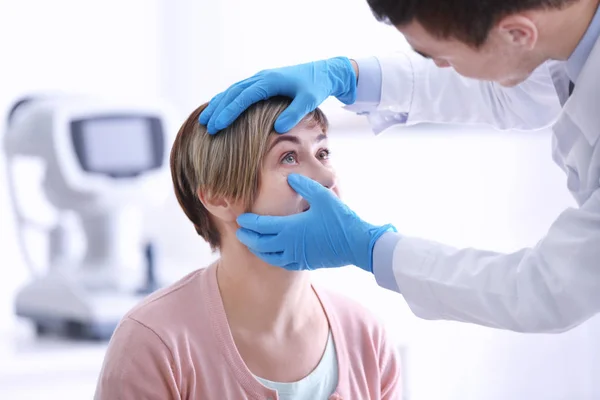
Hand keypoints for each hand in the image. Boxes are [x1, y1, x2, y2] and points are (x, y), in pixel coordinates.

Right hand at [199, 57, 356, 133]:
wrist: (323, 72)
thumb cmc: (316, 86)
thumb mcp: (308, 100)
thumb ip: (293, 113)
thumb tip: (278, 129)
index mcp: (269, 81)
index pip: (243, 97)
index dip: (229, 112)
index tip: (218, 125)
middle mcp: (261, 78)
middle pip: (233, 93)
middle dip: (218, 109)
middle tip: (206, 126)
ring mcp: (260, 79)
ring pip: (233, 91)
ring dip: (219, 104)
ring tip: (206, 119)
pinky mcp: (263, 83)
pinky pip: (240, 91)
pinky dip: (227, 100)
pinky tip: (220, 110)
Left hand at [236, 174, 395, 271]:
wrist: (356, 245)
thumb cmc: (340, 220)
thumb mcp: (322, 196)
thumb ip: (304, 185)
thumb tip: (289, 177)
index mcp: (290, 228)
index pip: (262, 226)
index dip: (249, 222)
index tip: (241, 218)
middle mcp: (290, 245)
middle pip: (260, 243)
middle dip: (248, 237)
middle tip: (240, 231)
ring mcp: (297, 256)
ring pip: (269, 256)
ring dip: (258, 250)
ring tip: (252, 244)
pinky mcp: (305, 263)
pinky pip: (282, 263)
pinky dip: (272, 258)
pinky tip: (273, 254)